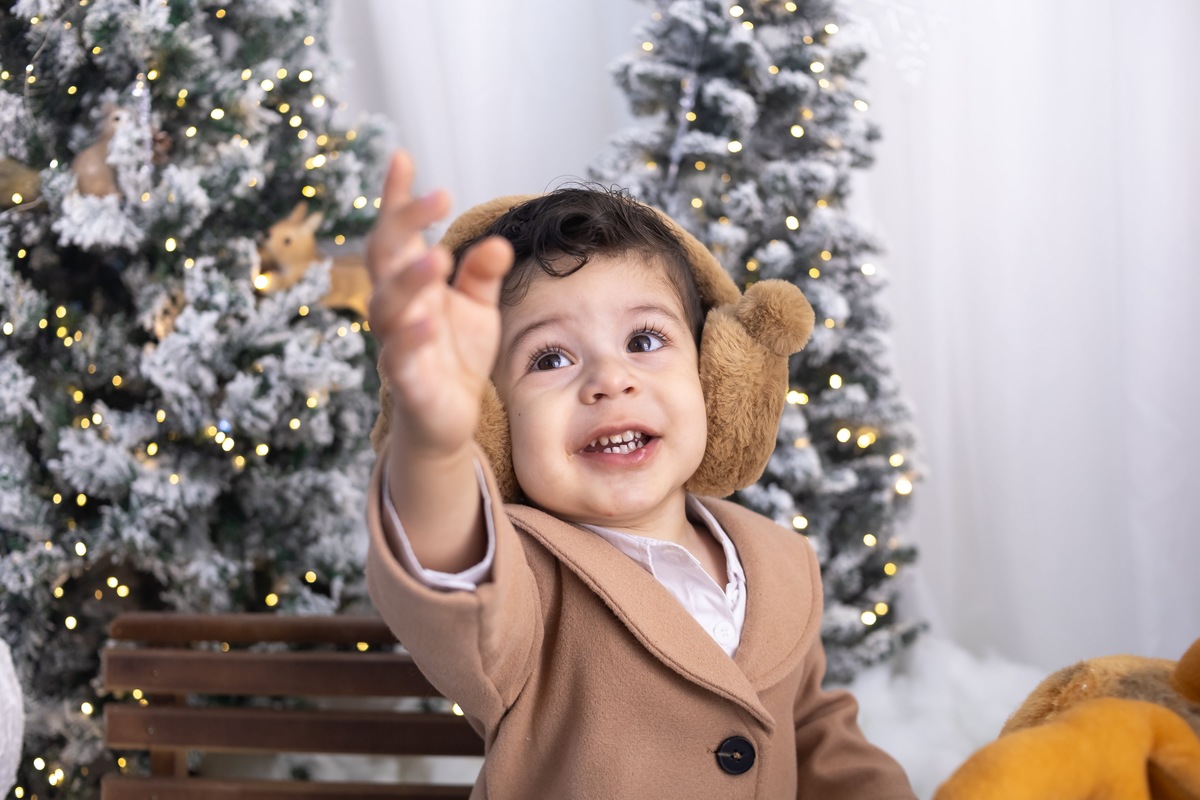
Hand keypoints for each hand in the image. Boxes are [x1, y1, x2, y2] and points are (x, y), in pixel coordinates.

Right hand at [367, 152, 513, 457]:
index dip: (396, 198)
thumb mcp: (478, 309)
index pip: (396, 234)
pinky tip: (427, 321)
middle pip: (384, 260)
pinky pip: (399, 359)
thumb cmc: (456, 357)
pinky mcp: (406, 384)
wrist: (448, 421)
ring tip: (436, 256)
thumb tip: (499, 243)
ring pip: (387, 308)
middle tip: (437, 197)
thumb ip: (483, 274)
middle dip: (404, 225)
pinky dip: (410, 339)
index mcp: (411, 285)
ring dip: (409, 280)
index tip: (402, 157)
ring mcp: (396, 346)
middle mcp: (396, 310)